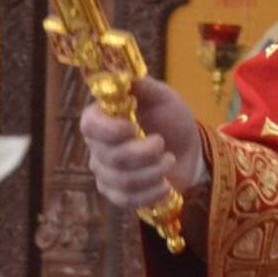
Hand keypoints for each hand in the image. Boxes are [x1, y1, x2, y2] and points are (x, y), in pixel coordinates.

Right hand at [80, 78, 203, 210]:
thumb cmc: (171, 119)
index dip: (109, 130)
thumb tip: (123, 76)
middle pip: (109, 157)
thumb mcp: (162, 97)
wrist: (188, 150)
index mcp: (103, 118)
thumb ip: (143, 86)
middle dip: (144, 153)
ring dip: (153, 172)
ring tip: (169, 161)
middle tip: (163, 143)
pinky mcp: (118, 194)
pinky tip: (166, 185)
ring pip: (121, 181)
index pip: (89, 125)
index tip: (133, 128)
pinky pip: (126, 200)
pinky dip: (151, 194)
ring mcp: (105, 173)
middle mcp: (97, 147)